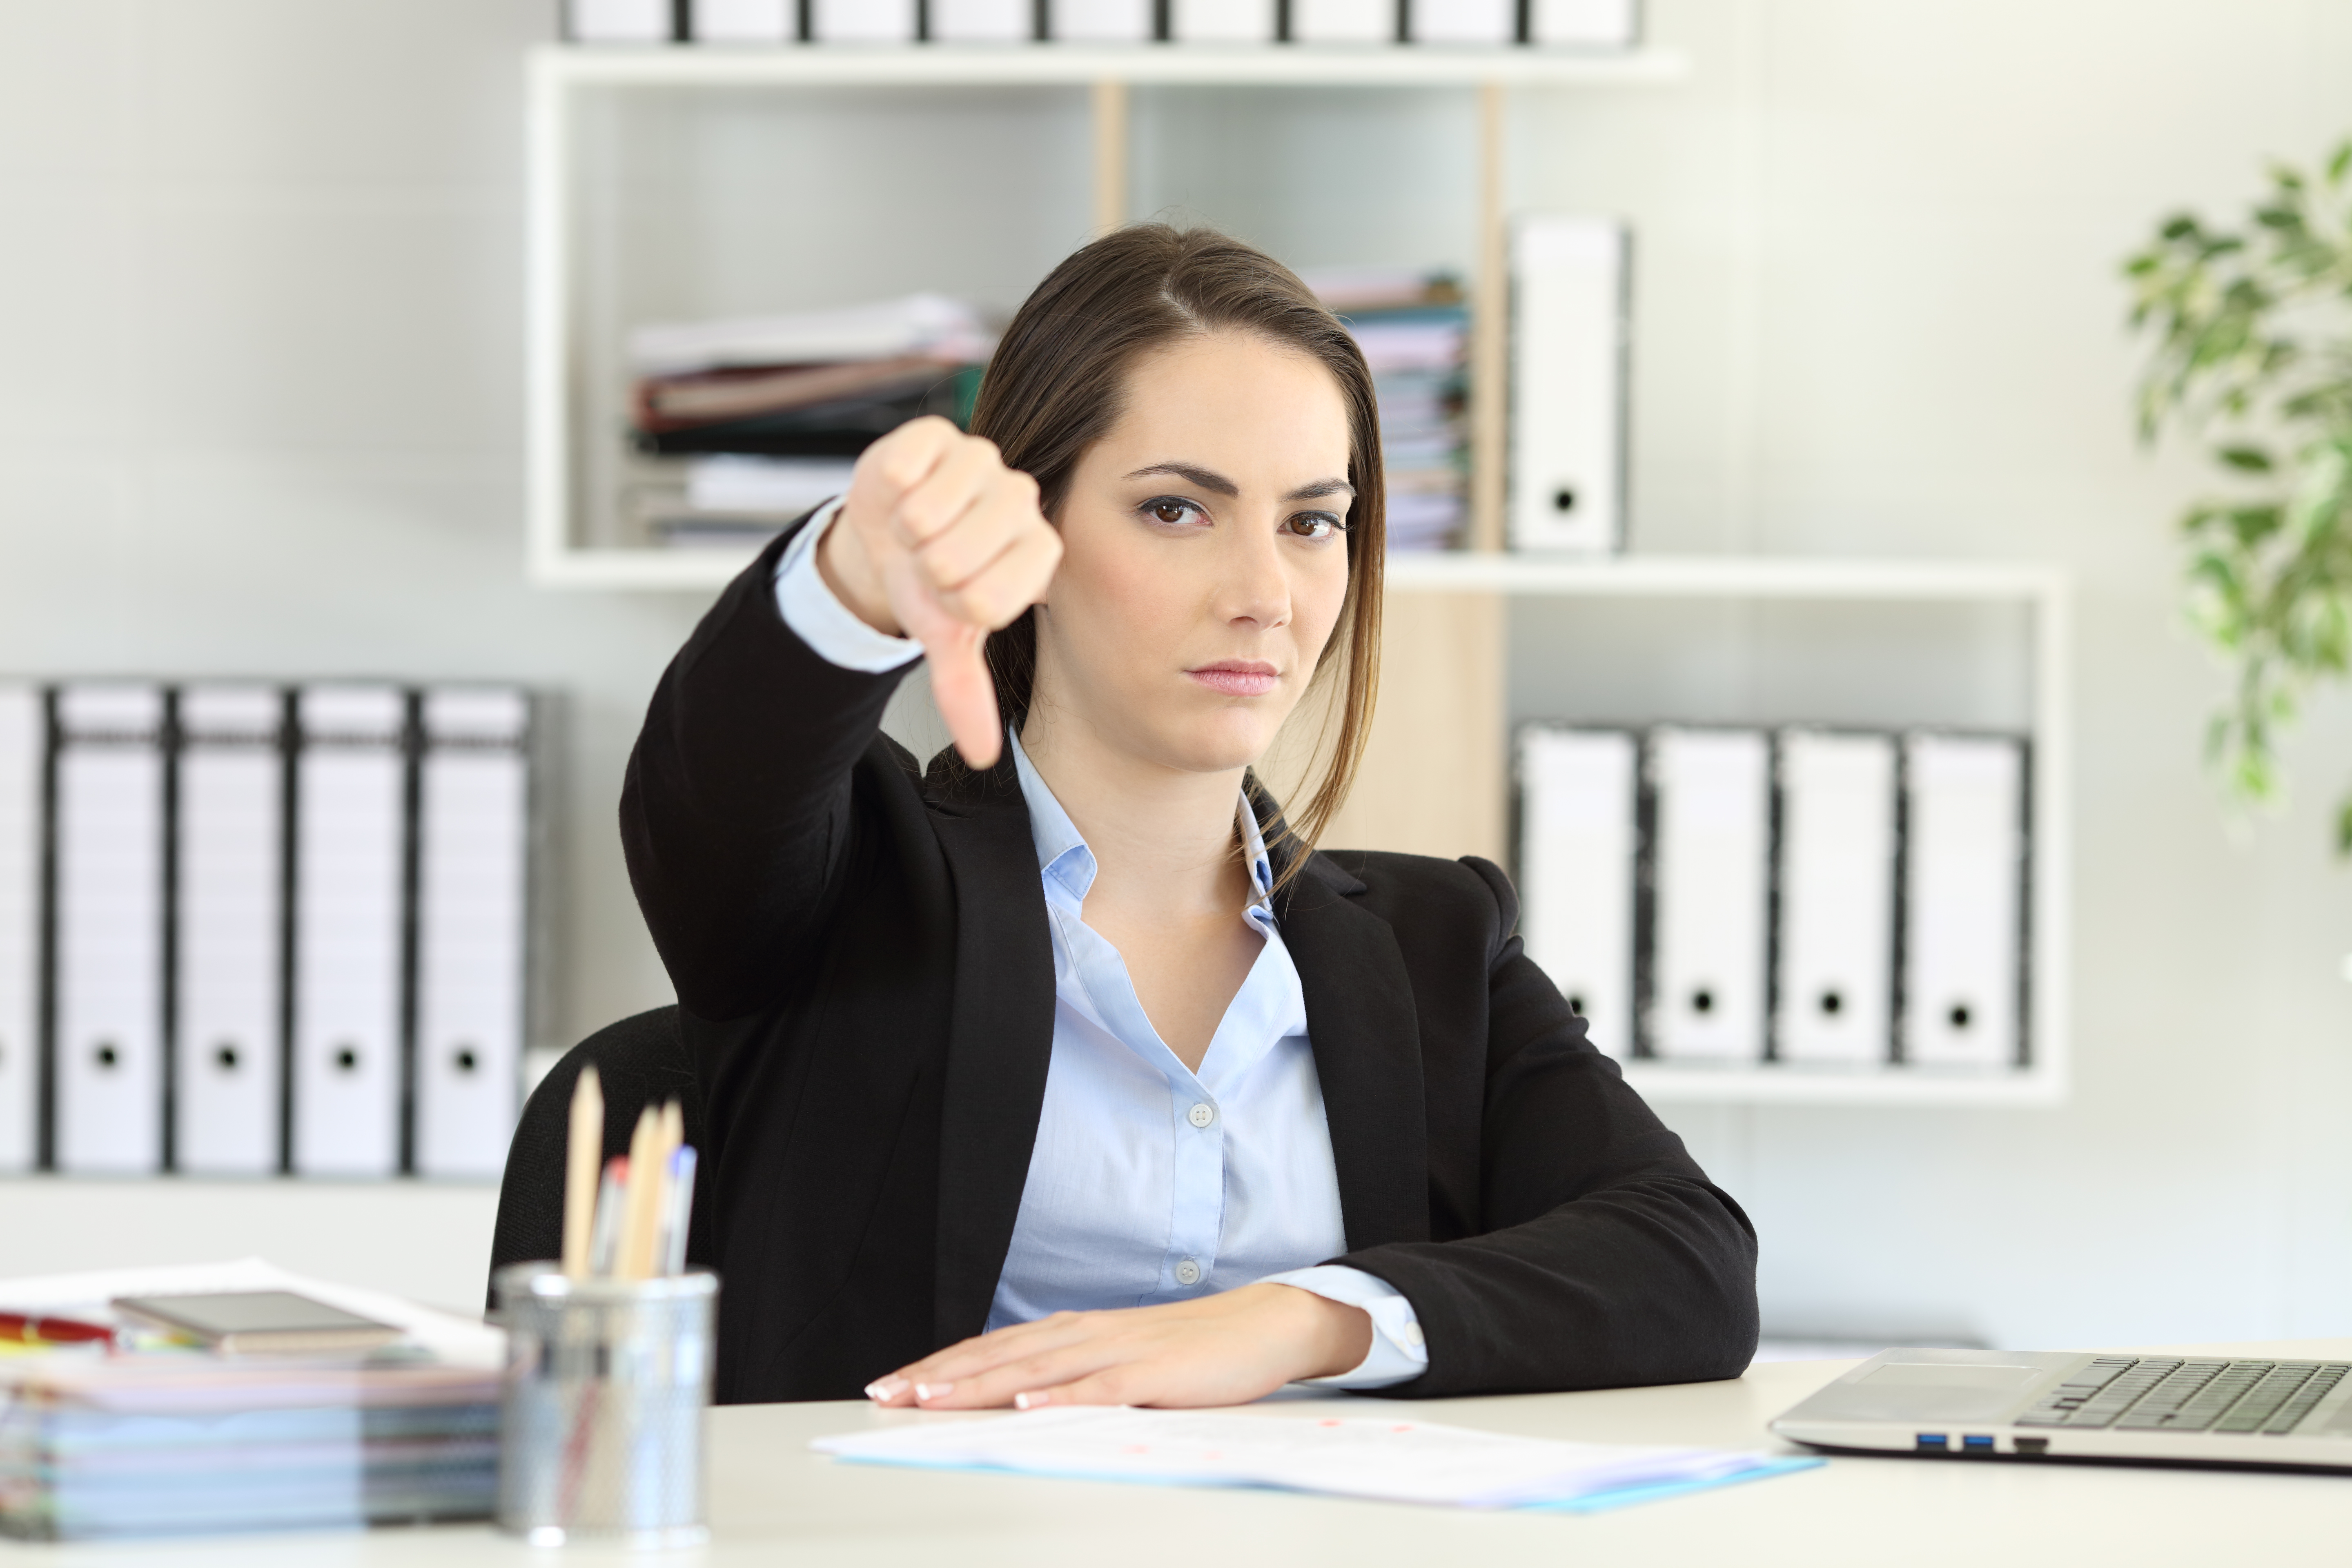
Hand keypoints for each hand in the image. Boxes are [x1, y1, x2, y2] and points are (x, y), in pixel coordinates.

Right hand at [820, 416, 1060, 768]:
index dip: (952, 605)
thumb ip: (965, 694)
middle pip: (954, 561)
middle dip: (923, 572)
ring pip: (925, 516)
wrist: (889, 534)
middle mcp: (1022, 502)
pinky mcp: (939, 433)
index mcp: (1038, 554)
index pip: (988, 601)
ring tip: (915, 530)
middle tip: (929, 561)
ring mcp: (982, 460)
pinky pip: (904, 469)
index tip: (952, 597)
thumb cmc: (931, 586)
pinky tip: (902, 492)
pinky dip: (888, 491)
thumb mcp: (948, 639)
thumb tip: (981, 756)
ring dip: (903, 533)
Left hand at [861, 1284, 1373, 1410]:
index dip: (942, 1365)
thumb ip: (1073, 1377)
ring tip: (932, 1398)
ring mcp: (1119, 1352)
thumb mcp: (1120, 1361)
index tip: (894, 1382)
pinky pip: (1099, 1388)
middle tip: (889, 1392)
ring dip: (980, 1385)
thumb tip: (1017, 1400)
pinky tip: (1028, 1405)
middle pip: (1000, 1355)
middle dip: (941, 1376)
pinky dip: (1060, 1397)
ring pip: (1035, 1370)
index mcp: (1076, 1332)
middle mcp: (1087, 1334)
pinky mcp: (1153, 1373)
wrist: (1263, 1324)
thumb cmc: (1190, 1350)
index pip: (994, 1348)